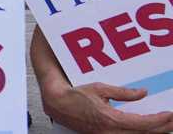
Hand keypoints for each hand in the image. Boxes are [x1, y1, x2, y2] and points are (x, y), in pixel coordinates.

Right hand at [40, 81, 172, 132]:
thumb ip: (124, 92)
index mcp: (111, 120)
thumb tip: (142, 93)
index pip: (144, 123)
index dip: (161, 120)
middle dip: (163, 128)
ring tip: (165, 127)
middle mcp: (111, 132)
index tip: (171, 115)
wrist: (57, 104)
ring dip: (153, 133)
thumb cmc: (74, 95)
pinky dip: (141, 133)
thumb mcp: (100, 88)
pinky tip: (147, 130)